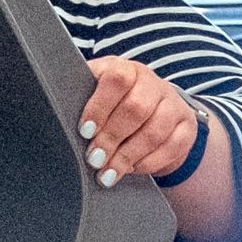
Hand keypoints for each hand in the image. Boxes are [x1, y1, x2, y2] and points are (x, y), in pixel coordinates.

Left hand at [78, 56, 202, 188]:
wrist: (157, 112)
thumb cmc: (116, 104)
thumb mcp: (98, 93)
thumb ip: (81, 97)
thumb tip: (54, 111)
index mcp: (127, 69)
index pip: (117, 79)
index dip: (99, 106)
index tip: (85, 131)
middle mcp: (152, 83)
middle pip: (136, 108)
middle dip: (112, 138)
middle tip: (94, 159)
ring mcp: (173, 104)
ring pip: (154, 131)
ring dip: (128, 156)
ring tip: (109, 172)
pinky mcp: (186, 127)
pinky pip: (171, 147)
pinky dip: (148, 162)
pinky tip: (131, 169)